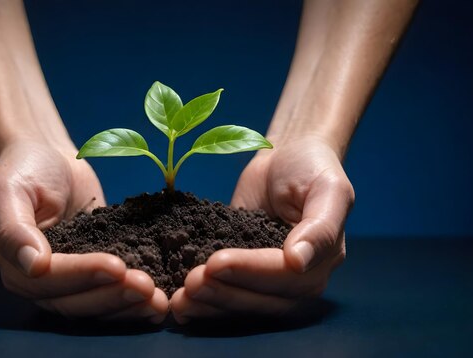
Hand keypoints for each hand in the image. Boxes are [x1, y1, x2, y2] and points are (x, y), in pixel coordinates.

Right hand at [0, 140, 167, 322]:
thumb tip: (33, 266)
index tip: (117, 266)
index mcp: (15, 266)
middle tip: (147, 287)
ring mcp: (69, 282)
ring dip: (128, 306)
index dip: (84, 275)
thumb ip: (13, 230)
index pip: (50, 280)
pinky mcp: (94, 274)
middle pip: (76, 301)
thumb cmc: (26, 169)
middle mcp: (39, 283)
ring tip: (158, 300)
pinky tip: (159, 302)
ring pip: (97, 305)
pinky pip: (112, 293)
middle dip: (112, 295)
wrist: (52, 158)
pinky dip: (134, 301)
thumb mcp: (8, 191)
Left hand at [171, 136, 353, 322]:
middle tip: (190, 282)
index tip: (216, 262)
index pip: (284, 277)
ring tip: (179, 299)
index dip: (250, 272)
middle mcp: (295, 280)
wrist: (286, 156)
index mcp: (321, 262)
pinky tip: (178, 305)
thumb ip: (321, 227)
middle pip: (260, 300)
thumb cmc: (312, 168)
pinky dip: (201, 303)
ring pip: (239, 304)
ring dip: (208, 304)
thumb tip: (299, 261)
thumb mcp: (328, 189)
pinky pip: (223, 292)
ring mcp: (265, 279)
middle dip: (223, 293)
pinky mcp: (240, 273)